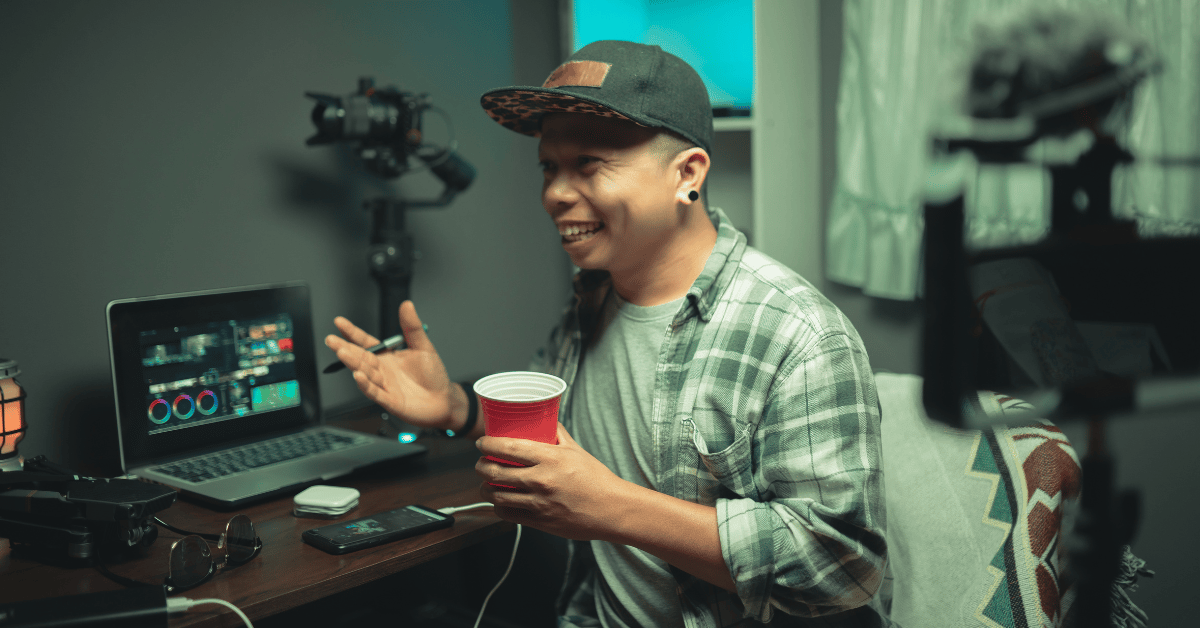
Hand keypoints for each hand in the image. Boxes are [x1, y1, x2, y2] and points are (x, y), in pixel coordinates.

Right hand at [324, 301, 456, 430]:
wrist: (444, 400)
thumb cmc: (433, 375)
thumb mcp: (423, 346)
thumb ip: (412, 327)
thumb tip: (407, 305)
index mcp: (387, 356)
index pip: (365, 342)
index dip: (352, 333)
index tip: (339, 322)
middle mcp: (382, 370)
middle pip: (360, 358)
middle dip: (344, 348)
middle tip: (331, 340)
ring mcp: (384, 386)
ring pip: (365, 373)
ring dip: (353, 363)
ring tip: (342, 353)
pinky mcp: (390, 400)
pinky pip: (375, 392)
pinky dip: (365, 385)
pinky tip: (358, 375)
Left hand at [475, 423, 630, 540]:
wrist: (611, 509)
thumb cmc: (596, 479)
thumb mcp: (576, 450)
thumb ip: (556, 434)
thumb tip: (544, 420)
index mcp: (549, 458)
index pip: (506, 448)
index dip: (487, 444)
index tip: (482, 443)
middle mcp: (540, 480)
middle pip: (494, 472)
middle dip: (480, 466)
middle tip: (481, 463)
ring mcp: (538, 502)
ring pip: (496, 495)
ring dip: (485, 488)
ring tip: (486, 483)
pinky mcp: (538, 521)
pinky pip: (507, 515)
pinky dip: (498, 507)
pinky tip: (500, 502)